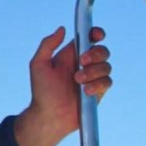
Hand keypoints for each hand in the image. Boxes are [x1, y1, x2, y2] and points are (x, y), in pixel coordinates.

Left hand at [13, 26, 111, 145]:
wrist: (50, 116)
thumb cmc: (42, 90)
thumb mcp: (38, 64)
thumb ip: (48, 44)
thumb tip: (62, 28)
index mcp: (70, 54)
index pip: (88, 39)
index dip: (96, 33)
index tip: (96, 34)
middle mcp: (83, 64)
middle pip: (102, 50)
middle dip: (95, 53)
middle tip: (82, 62)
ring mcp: (93, 78)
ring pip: (106, 66)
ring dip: (93, 72)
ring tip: (78, 81)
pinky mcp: (99, 91)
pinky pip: (107, 82)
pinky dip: (98, 84)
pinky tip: (86, 91)